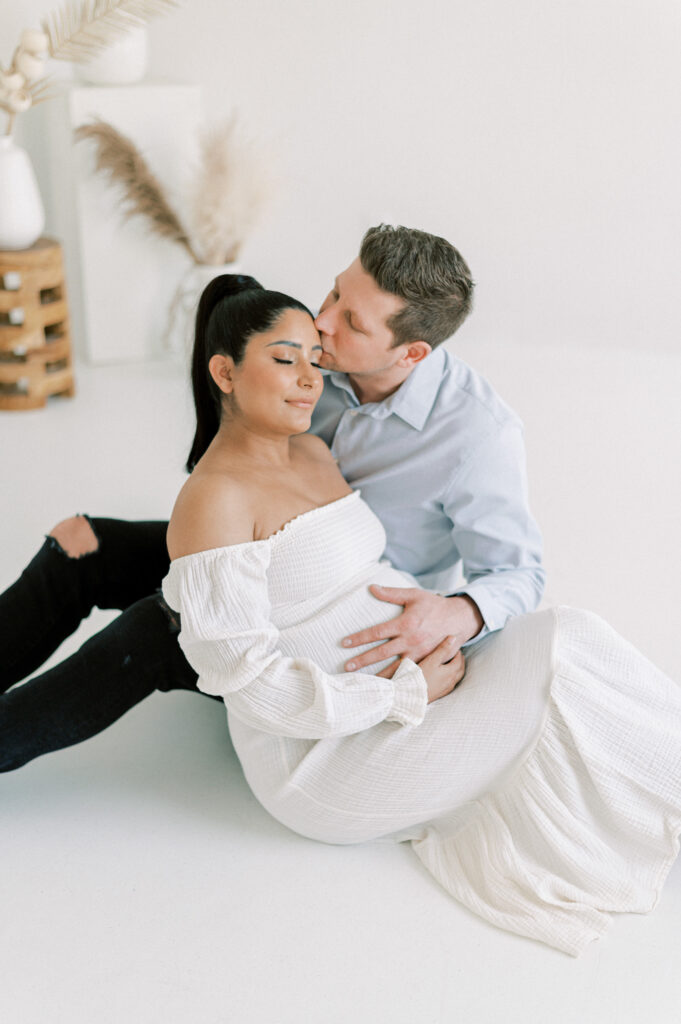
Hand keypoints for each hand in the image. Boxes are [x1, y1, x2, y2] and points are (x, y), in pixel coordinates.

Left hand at [342, 587, 482, 672]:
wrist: (459, 619)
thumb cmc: (434, 605)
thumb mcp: (414, 595)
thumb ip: (392, 593)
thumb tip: (372, 588)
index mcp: (405, 624)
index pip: (377, 632)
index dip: (359, 638)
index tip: (345, 643)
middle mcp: (410, 640)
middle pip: (381, 653)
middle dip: (363, 661)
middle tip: (347, 667)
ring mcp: (419, 653)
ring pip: (395, 668)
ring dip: (378, 676)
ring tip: (364, 683)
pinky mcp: (426, 661)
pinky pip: (409, 673)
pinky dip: (398, 681)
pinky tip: (388, 688)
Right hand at [419, 636, 465, 701]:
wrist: (412, 694)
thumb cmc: (422, 676)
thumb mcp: (432, 660)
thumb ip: (443, 649)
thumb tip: (454, 638)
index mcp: (451, 671)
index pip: (459, 660)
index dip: (458, 653)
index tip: (455, 648)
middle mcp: (451, 681)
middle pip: (460, 669)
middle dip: (460, 661)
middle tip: (457, 655)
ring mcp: (446, 688)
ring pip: (456, 678)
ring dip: (457, 670)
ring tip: (453, 665)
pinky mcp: (441, 693)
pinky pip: (451, 684)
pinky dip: (452, 678)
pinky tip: (446, 678)